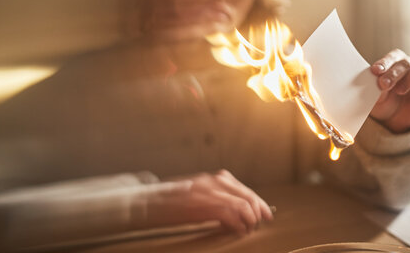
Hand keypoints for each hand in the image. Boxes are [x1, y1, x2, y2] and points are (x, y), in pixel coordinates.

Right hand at [145, 170, 272, 234]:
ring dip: (250, 219)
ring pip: (242, 204)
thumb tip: (229, 210)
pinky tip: (239, 231)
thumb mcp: (191, 194)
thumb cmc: (165, 202)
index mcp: (208, 179)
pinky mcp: (204, 206)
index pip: (240, 187)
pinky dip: (239, 225)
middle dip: (258, 209)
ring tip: (248, 228)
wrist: (145, 202)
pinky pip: (231, 215)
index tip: (263, 211)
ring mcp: (208, 193)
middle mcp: (211, 182)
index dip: (256, 200)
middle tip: (262, 221)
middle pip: (245, 194)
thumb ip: (209, 197)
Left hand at [369, 49, 409, 132]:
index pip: (393, 56)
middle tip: (384, 84)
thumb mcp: (377, 97)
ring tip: (400, 91)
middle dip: (394, 73)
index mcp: (394, 62)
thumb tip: (380, 83)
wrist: (393, 118)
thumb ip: (379, 89)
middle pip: (407, 62)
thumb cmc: (383, 101)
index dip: (385, 62)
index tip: (375, 71)